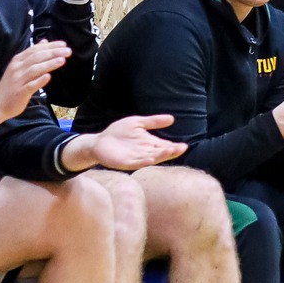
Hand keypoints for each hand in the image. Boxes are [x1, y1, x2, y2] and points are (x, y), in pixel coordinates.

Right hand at [0, 39, 70, 129]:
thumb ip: (32, 55)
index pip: (35, 50)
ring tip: (62, 60)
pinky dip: (39, 80)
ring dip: (49, 64)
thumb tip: (44, 42)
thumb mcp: (19, 67)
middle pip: (36, 57)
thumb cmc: (11, 85)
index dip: (50, 46)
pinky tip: (48, 77)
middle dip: (53, 53)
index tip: (63, 44)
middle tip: (67, 51)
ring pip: (34, 69)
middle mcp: (17, 68)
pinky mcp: (20, 92)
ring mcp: (18, 80)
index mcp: (18, 61)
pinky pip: (30, 85)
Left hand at [63, 114, 186, 171]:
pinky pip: (137, 163)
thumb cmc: (118, 132)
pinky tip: (150, 160)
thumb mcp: (137, 123)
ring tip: (170, 152)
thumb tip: (172, 119)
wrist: (100, 142)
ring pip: (151, 158)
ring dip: (161, 156)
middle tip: (181, 148)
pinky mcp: (126, 163)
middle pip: (161, 152)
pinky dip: (144, 162)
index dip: (174, 146)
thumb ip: (153, 122)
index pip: (165, 145)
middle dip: (171, 151)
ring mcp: (136, 158)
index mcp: (149, 143)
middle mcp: (145, 152)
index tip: (183, 145)